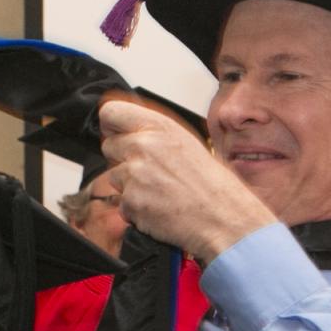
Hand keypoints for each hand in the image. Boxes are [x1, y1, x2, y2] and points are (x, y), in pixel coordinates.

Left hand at [100, 100, 277, 262]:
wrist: (222, 217)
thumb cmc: (212, 185)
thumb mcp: (186, 142)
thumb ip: (155, 134)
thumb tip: (132, 132)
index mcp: (158, 127)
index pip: (110, 112)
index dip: (111, 125)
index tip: (116, 132)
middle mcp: (143, 146)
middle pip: (108, 146)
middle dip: (122, 158)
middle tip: (147, 169)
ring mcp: (134, 175)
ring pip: (114, 176)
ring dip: (130, 185)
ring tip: (159, 190)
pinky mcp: (130, 202)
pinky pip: (121, 203)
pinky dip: (135, 208)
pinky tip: (158, 206)